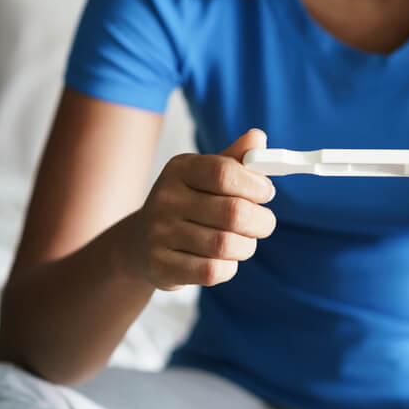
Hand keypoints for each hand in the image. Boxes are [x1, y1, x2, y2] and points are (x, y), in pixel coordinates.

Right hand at [122, 129, 276, 290]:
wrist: (142, 243)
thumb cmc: (189, 204)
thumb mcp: (208, 176)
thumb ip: (236, 159)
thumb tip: (258, 137)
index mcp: (180, 169)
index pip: (224, 172)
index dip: (256, 185)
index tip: (266, 193)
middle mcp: (165, 198)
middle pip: (233, 212)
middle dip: (261, 221)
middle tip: (264, 223)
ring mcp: (159, 233)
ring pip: (226, 244)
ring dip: (247, 246)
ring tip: (244, 242)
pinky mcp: (161, 266)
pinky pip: (212, 271)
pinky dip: (229, 267)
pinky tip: (225, 260)